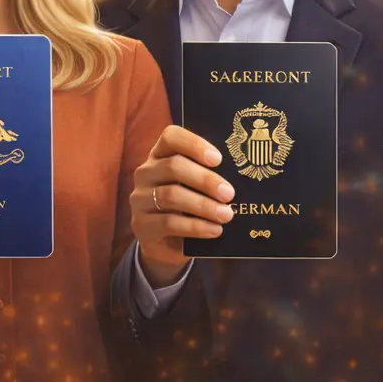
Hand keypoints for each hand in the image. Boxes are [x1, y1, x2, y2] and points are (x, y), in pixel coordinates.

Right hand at [130, 125, 235, 285]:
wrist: (166, 244)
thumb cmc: (188, 208)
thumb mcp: (196, 189)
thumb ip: (209, 179)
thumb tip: (242, 179)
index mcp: (160, 155)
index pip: (170, 137)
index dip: (194, 144)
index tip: (218, 159)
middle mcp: (146, 173)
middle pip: (173, 166)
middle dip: (205, 180)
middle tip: (229, 193)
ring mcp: (140, 199)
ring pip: (170, 195)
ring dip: (203, 205)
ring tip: (226, 215)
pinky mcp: (142, 225)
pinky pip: (168, 223)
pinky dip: (195, 227)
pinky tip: (214, 230)